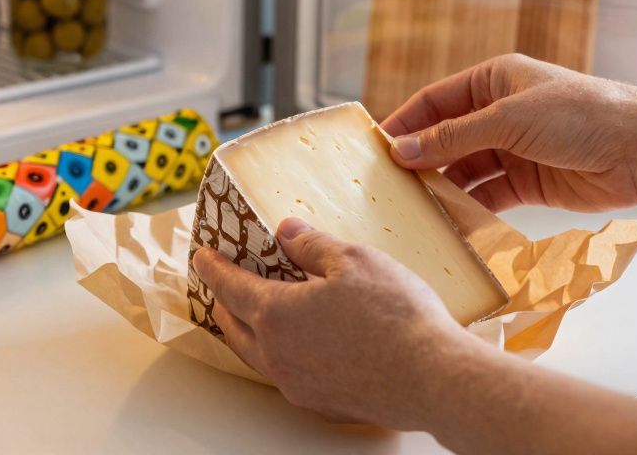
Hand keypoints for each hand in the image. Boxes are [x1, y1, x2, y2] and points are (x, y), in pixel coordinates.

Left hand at [191, 217, 470, 428]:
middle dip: (225, 301)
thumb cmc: (396, 316)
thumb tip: (286, 232)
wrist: (435, 379)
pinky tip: (305, 342)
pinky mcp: (324, 405)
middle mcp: (277, 356)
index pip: (228, 287)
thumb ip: (312, 244)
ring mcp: (299, 386)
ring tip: (262, 312)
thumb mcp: (354, 260)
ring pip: (258, 355)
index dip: (212, 267)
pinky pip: (289, 375)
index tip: (201, 255)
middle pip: (234, 326)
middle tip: (225, 283)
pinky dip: (284, 353)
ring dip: (252, 330)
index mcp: (275, 315)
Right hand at [381, 53, 636, 212]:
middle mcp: (500, 112)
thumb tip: (403, 150)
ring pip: (465, 169)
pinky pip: (488, 194)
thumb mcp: (508, 120)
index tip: (375, 148)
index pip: (436, 101)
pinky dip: (469, 207)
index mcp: (494, 80)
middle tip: (386, 185)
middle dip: (420, 159)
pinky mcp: (528, 182)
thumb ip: (453, 137)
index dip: (405, 123)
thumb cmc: (580, 116)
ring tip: (412, 207)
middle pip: (447, 137)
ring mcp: (514, 148)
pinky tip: (449, 221)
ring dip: (442, 186)